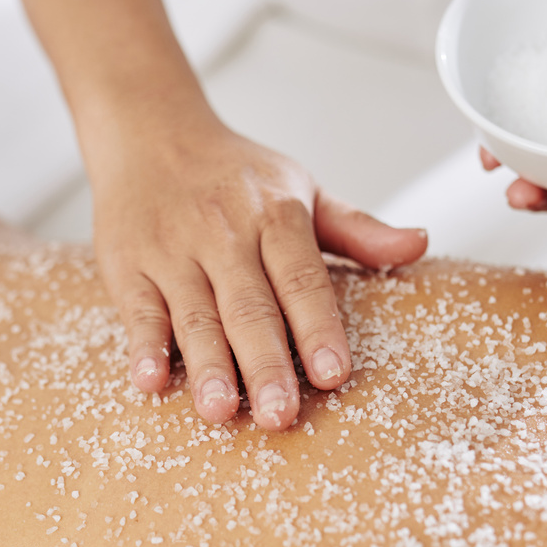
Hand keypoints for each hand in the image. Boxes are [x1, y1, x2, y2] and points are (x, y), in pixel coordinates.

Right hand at [93, 121, 427, 429]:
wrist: (148, 130)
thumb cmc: (234, 175)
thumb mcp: (301, 190)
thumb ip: (357, 229)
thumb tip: (419, 244)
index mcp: (274, 214)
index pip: (301, 277)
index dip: (318, 327)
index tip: (333, 373)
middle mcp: (223, 232)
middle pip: (248, 306)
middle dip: (265, 363)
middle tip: (280, 415)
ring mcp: (171, 249)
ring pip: (193, 314)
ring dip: (207, 365)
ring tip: (221, 412)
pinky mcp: (126, 264)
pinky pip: (137, 310)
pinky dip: (143, 345)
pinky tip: (150, 381)